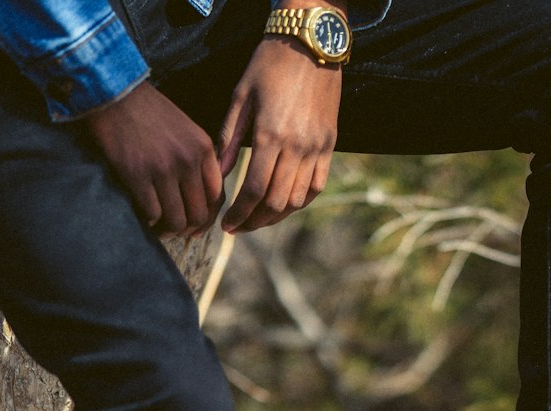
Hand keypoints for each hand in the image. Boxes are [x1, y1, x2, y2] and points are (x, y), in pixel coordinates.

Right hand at [85, 83, 223, 235]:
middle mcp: (188, 161)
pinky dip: (150, 221)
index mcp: (203, 149)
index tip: (197, 225)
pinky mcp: (137, 174)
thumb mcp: (186, 129)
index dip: (208, 217)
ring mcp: (163, 169)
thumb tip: (202, 196)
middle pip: (199, 214)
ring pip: (177, 220)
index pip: (217, 197)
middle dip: (189, 229)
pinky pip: (153, 213)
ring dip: (169, 230)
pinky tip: (145, 217)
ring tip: (160, 228)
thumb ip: (198, 159)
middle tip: (177, 230)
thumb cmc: (148, 111)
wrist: (113, 90)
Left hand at [219, 38, 340, 233]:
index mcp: (270, 136)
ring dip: (276, 216)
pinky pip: (317, 187)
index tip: (227, 225)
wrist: (310, 44)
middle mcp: (296, 148)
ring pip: (297, 200)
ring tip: (259, 218)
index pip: (254, 190)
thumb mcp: (241, 95)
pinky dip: (300, 202)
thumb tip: (220, 174)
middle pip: (276, 203)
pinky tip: (285, 204)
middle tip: (239, 227)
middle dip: (255, 221)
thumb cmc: (269, 64)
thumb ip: (229, 137)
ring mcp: (316, 149)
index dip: (239, 214)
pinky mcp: (330, 146)